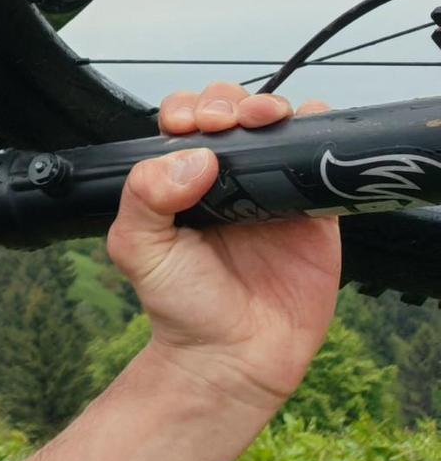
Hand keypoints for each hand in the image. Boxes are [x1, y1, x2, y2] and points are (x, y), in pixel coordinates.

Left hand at [105, 81, 342, 409]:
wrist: (231, 359)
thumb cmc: (181, 307)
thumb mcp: (139, 249)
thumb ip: (145, 197)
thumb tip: (193, 157)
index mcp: (180, 183)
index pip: (185, 124)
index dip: (189, 110)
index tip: (192, 123)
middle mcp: (226, 181)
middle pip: (232, 114)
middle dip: (229, 101)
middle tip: (227, 121)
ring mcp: (271, 194)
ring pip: (276, 128)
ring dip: (271, 108)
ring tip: (265, 118)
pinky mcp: (313, 215)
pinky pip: (322, 163)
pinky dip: (320, 134)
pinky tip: (308, 128)